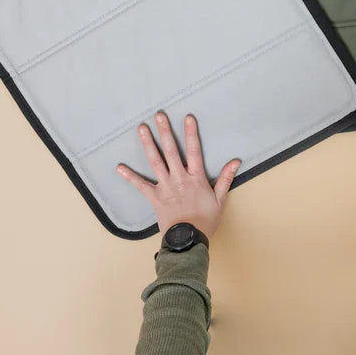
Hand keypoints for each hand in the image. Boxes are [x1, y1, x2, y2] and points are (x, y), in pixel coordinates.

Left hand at [116, 111, 240, 239]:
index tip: (187, 118)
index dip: (191, 133)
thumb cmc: (205, 220)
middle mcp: (179, 178)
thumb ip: (225, 178)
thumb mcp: (219, 199)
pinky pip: (140, 185)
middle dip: (165, 132)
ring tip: (141, 128)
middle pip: (171, 151)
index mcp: (195, 178)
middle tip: (159, 115)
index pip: (194, 151)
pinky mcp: (154, 198)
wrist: (188, 239)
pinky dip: (130, 176)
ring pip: (155, 162)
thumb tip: (235, 161)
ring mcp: (165, 187)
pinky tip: (120, 167)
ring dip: (148, 144)